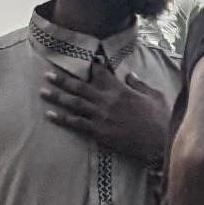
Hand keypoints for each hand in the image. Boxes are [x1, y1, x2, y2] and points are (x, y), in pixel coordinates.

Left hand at [40, 57, 171, 165]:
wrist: (159, 143)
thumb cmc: (160, 119)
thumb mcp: (155, 96)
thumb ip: (140, 84)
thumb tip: (130, 75)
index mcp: (120, 89)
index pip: (100, 73)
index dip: (90, 66)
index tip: (81, 60)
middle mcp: (107, 100)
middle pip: (80, 86)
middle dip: (62, 79)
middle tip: (47, 74)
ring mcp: (101, 116)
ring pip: (74, 103)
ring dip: (56, 96)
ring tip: (42, 91)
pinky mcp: (98, 132)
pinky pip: (76, 123)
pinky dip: (61, 119)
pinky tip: (50, 115)